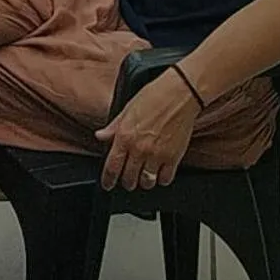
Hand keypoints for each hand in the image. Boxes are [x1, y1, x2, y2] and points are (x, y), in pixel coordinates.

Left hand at [95, 71, 198, 191]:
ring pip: (146, 182)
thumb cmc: (153, 97)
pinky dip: (161, 179)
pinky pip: (165, 179)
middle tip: (127, 180)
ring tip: (143, 177)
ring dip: (143, 182)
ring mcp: (157, 155)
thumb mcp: (127, 109)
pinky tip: (159, 173)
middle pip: (129, 178)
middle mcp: (139, 149)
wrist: (179, 95)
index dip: (108, 179)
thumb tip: (100, 136)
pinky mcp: (174, 158)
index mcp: (124, 136)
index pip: (112, 166)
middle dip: (126, 182)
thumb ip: (113, 127)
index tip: (107, 184)